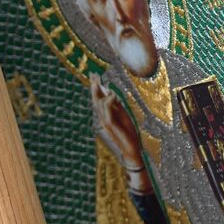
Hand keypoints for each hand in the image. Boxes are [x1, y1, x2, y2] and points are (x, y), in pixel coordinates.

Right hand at [89, 74, 149, 193]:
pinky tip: (112, 94)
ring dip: (99, 92)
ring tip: (101, 82)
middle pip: (96, 99)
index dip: (96, 87)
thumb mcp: (124, 115)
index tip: (94, 75)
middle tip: (93, 75)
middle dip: (94, 87)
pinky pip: (107, 112)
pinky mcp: (110, 125)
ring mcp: (105, 121)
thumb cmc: (128, 133)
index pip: (99, 98)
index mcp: (106, 114)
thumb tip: (111, 93)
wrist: (131, 149)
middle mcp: (102, 117)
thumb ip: (117, 105)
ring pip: (99, 104)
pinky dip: (109, 102)